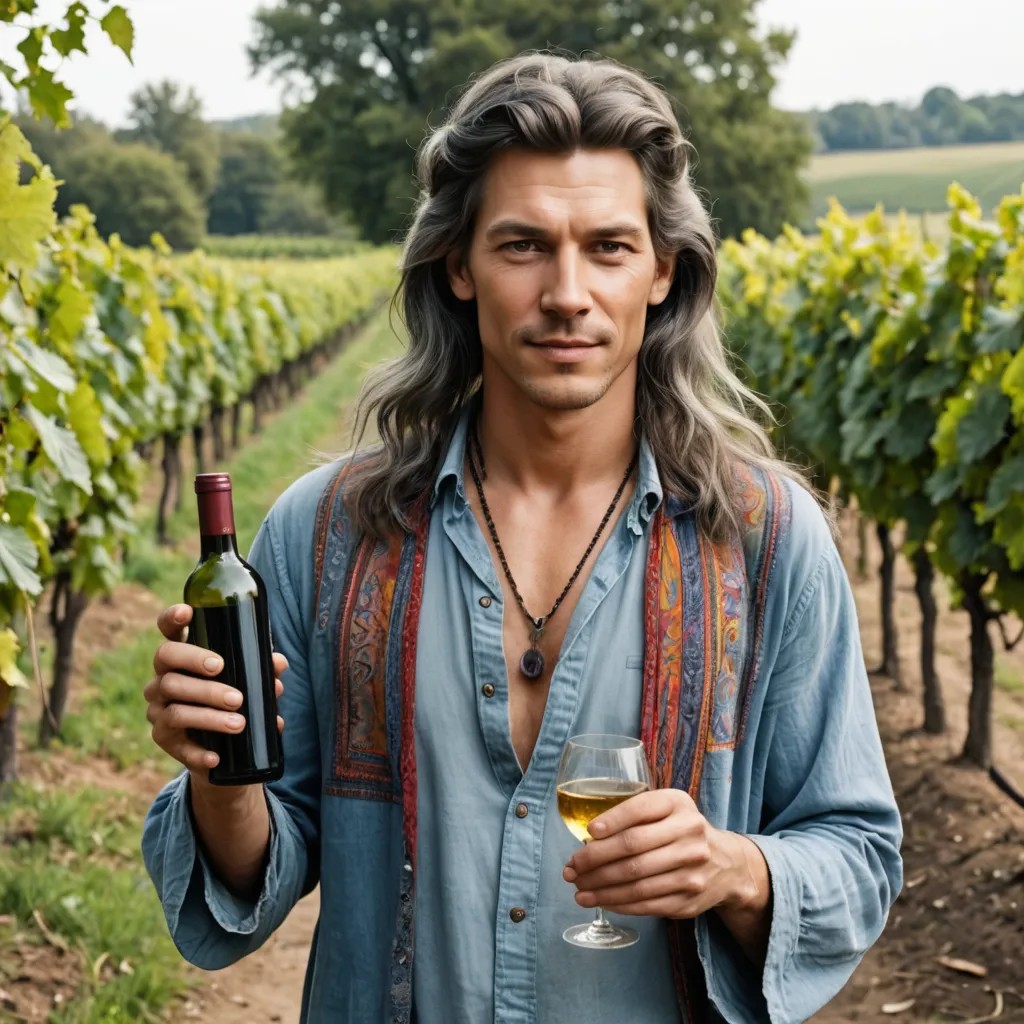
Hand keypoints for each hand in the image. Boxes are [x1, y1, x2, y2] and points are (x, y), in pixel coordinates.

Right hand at [143, 603, 286, 782]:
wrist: (223, 749)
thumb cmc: (233, 700)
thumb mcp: (249, 683)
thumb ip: (262, 670)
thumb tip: (278, 664)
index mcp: (181, 658)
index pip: (168, 631)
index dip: (171, 617)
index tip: (187, 611)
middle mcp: (162, 678)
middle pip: (166, 660)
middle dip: (195, 661)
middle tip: (223, 670)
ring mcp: (158, 709)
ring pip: (175, 706)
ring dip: (208, 714)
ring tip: (239, 721)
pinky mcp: (164, 739)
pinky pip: (177, 745)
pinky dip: (199, 752)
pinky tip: (217, 756)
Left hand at [562, 788, 766, 920]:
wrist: (727, 865)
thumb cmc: (680, 831)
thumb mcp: (666, 810)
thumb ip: (634, 816)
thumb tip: (589, 839)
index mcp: (678, 804)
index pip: (640, 809)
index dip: (612, 820)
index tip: (588, 832)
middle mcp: (689, 834)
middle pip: (633, 848)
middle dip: (595, 860)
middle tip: (571, 868)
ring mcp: (692, 869)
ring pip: (636, 881)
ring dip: (600, 887)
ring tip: (578, 889)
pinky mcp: (689, 899)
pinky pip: (646, 903)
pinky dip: (618, 903)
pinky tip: (600, 900)